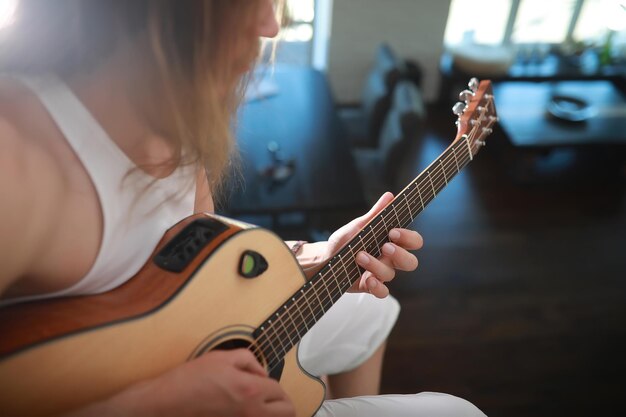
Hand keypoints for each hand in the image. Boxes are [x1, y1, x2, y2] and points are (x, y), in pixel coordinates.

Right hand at [71, 349, 294, 416]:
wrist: (168, 402)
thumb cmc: (190, 379)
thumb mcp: (221, 357)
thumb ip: (248, 360)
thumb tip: (262, 372)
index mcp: (249, 389)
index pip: (279, 390)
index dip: (275, 383)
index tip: (264, 381)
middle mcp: (250, 411)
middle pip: (287, 412)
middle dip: (284, 402)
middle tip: (273, 397)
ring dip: (275, 413)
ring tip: (263, 405)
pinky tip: (247, 410)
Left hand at [325, 192, 422, 297]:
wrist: (325, 258)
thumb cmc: (345, 242)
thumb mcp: (358, 226)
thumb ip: (375, 214)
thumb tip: (390, 196)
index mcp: (391, 242)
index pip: (413, 241)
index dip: (409, 238)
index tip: (393, 231)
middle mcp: (389, 259)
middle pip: (411, 262)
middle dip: (400, 254)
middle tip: (385, 246)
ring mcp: (380, 274)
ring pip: (391, 274)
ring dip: (375, 264)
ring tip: (359, 256)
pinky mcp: (370, 286)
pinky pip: (383, 292)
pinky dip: (377, 287)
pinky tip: (368, 280)